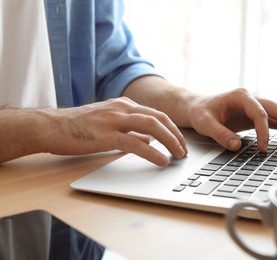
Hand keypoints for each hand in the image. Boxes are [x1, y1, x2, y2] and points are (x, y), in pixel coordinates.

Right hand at [42, 97, 186, 165]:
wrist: (51, 126)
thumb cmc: (78, 127)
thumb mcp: (108, 124)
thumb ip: (130, 131)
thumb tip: (148, 141)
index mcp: (124, 105)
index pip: (156, 114)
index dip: (171, 128)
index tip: (180, 142)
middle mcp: (122, 108)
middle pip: (159, 118)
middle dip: (176, 135)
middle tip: (184, 150)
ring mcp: (114, 119)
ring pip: (151, 126)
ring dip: (169, 141)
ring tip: (178, 155)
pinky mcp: (106, 134)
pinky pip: (135, 142)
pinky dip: (152, 152)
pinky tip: (161, 160)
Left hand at [187, 88, 276, 152]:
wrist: (197, 107)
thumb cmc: (200, 112)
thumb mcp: (204, 123)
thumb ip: (220, 134)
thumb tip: (237, 146)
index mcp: (240, 96)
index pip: (259, 112)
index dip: (264, 131)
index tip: (263, 148)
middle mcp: (252, 98)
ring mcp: (256, 106)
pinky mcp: (256, 115)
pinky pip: (274, 120)